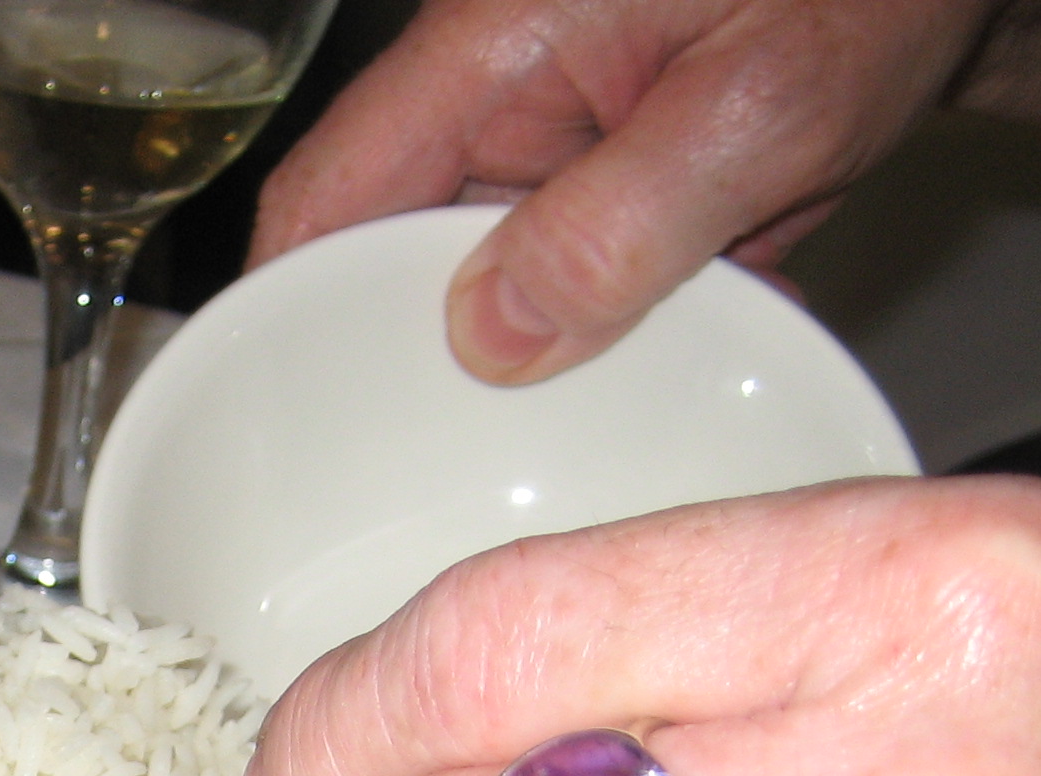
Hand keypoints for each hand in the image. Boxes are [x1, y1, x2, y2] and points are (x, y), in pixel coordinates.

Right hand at [248, 0, 1003, 382]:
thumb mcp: (761, 102)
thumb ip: (619, 221)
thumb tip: (487, 340)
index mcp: (491, 46)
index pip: (325, 198)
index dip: (282, 313)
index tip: (280, 423)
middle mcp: (504, 87)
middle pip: (394, 247)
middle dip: (423, 354)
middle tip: (446, 465)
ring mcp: (564, 130)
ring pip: (491, 271)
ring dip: (538, 347)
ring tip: (585, 409)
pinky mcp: (626, 167)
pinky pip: (578, 266)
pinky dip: (615, 321)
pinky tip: (679, 353)